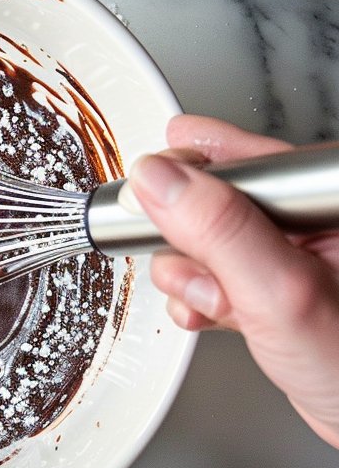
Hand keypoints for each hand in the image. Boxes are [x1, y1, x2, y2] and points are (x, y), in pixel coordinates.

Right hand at [127, 114, 338, 447]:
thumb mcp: (281, 293)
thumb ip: (218, 229)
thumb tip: (157, 179)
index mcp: (325, 194)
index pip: (241, 154)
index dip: (187, 175)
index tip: (146, 200)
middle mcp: (311, 216)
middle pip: (214, 194)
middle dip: (190, 239)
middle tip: (199, 270)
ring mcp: (295, 251)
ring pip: (208, 236)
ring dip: (194, 276)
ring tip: (216, 303)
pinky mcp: (276, 283)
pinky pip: (216, 270)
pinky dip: (200, 296)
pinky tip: (209, 313)